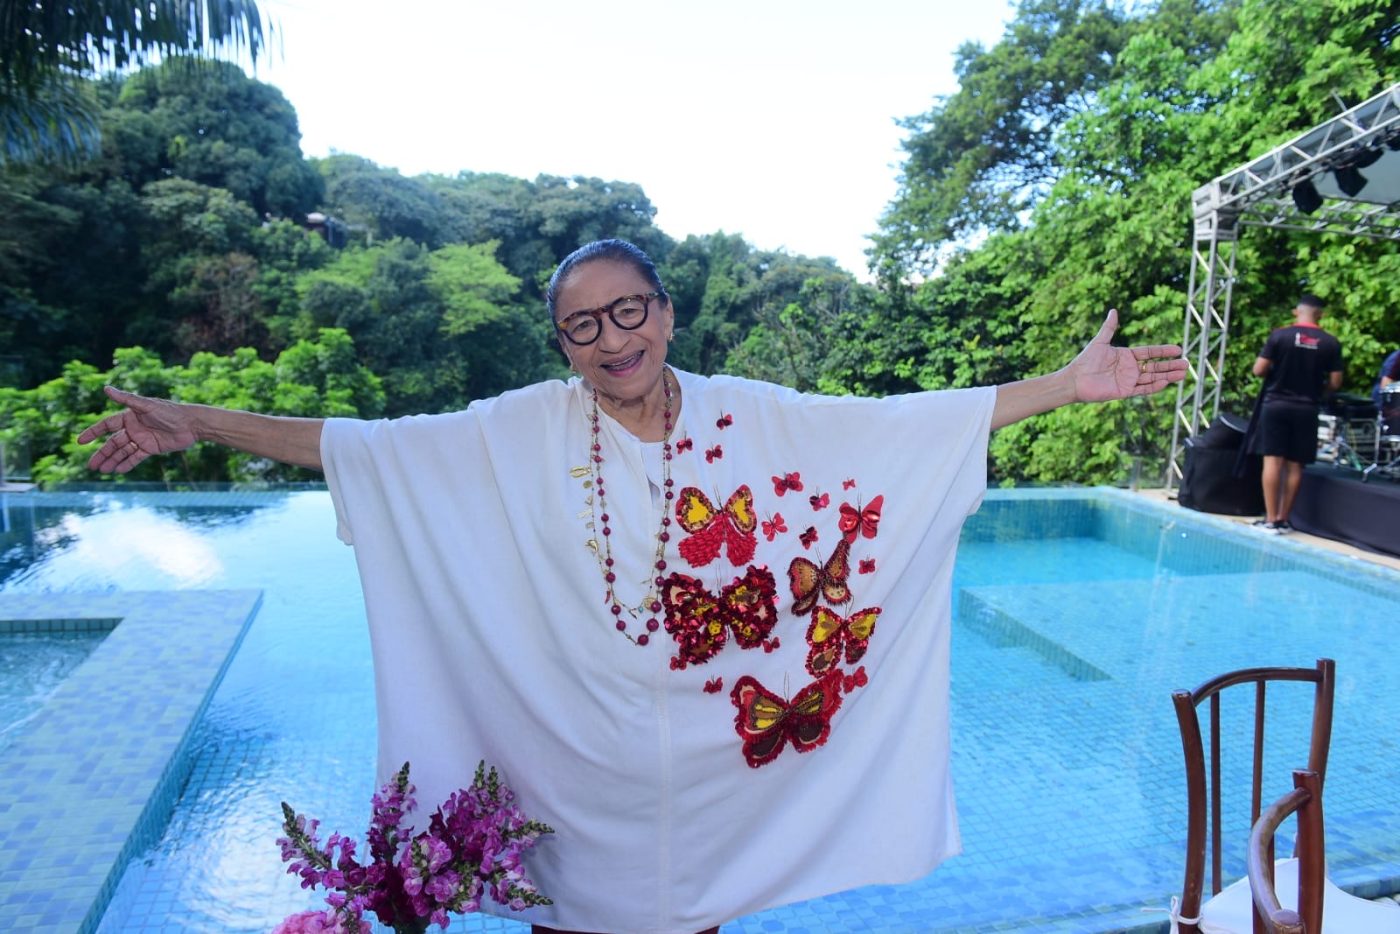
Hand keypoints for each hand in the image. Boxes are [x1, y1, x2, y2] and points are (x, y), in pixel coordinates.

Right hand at [77, 386, 199, 473]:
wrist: (192, 424)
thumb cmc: (170, 411)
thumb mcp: (147, 405)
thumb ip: (126, 399)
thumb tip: (106, 388)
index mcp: (129, 416)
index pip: (106, 425)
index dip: (93, 433)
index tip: (80, 441)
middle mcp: (133, 428)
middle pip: (113, 443)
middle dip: (102, 453)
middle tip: (90, 466)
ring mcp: (142, 439)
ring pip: (123, 452)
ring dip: (112, 461)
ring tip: (101, 471)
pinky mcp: (151, 448)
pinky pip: (136, 458)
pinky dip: (127, 464)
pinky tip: (117, 471)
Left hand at [1069, 309, 1186, 402]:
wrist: (1074, 380)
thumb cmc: (1085, 360)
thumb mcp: (1099, 342)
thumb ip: (1109, 327)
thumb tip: (1113, 310)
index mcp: (1126, 355)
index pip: (1150, 352)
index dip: (1164, 351)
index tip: (1178, 349)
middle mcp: (1130, 368)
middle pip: (1155, 366)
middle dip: (1171, 365)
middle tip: (1187, 364)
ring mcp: (1128, 380)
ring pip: (1152, 378)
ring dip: (1167, 376)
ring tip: (1182, 374)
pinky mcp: (1124, 392)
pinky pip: (1142, 389)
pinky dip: (1154, 386)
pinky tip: (1165, 382)